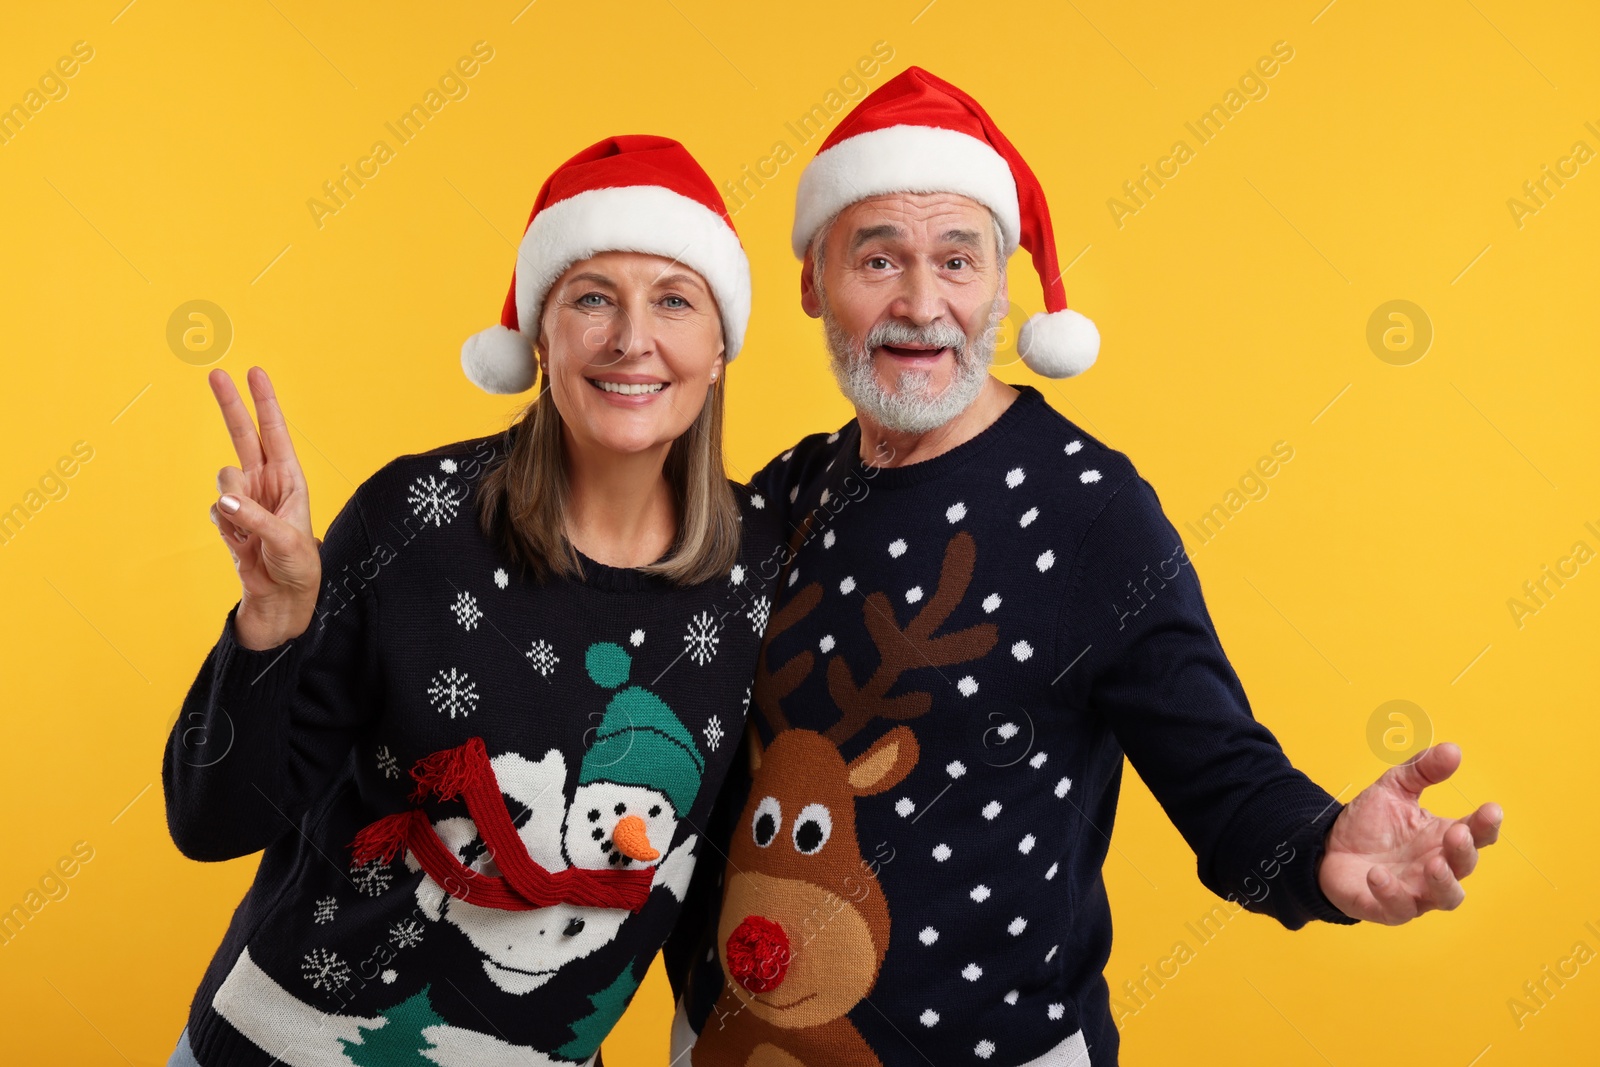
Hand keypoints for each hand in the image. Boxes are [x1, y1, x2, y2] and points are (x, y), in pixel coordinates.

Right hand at [207, 367, 319, 649]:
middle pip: (243, 435)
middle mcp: (265, 482)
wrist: (282, 597)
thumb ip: (254, 518)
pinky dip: (225, 527)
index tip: (255, 372)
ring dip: (232, 502)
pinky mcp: (227, 518)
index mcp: (290, 478)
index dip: (265, 403)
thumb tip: (223, 500)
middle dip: (230, 405)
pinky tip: (242, 544)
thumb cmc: (298, 565)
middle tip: (215, 373)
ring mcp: (244, 498)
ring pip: (222, 479)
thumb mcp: (286, 540)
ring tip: (253, 531)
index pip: (275, 432)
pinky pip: (214, 511)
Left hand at [1317, 742, 1501, 924]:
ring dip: (1444, 883)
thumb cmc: (1370, 823)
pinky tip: (1377, 874)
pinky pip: (1398, 908)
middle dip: (1464, 852)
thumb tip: (1453, 749)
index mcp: (1443, 838)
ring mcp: (1415, 891)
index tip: (1491, 809)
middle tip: (1456, 834)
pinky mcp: (1386, 908)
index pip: (1476, 834)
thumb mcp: (1393, 788)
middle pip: (1465, 866)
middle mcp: (1437, 867)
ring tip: (1433, 864)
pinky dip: (1391, 893)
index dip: (1486, 824)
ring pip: (1446, 898)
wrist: (1328, 847)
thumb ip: (1422, 770)